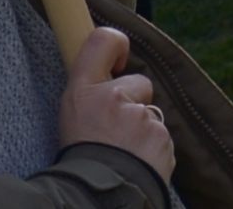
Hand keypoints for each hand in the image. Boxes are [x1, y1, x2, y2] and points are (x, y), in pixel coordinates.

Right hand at [56, 25, 172, 176]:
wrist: (96, 199)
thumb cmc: (80, 158)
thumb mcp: (70, 117)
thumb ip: (91, 89)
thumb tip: (111, 67)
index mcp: (84, 91)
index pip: (102, 40)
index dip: (116, 45)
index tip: (118, 61)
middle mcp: (113, 97)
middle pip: (139, 83)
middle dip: (133, 102)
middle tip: (115, 130)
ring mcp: (141, 117)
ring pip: (150, 114)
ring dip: (142, 130)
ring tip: (123, 152)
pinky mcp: (161, 138)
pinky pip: (161, 136)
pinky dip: (152, 149)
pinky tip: (136, 162)